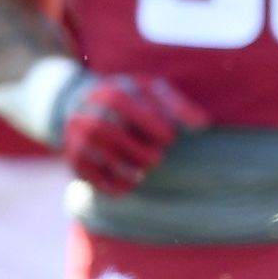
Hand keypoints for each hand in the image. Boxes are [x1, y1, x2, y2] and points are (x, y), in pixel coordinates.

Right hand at [61, 72, 206, 193]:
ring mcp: (75, 140)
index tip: (170, 137)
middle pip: (112, 134)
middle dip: (142, 151)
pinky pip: (93, 179)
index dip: (149, 123)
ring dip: (131, 169)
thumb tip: (203, 124)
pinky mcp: (74, 162)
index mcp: (106, 93)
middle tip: (157, 157)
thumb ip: (178, 106)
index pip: (122, 105)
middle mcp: (85, 115)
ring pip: (103, 158)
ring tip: (145, 170)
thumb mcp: (153, 94)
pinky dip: (115, 186)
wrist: (89, 110)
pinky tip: (131, 183)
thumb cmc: (132, 102)